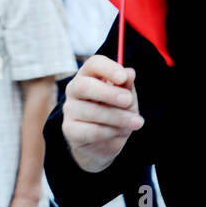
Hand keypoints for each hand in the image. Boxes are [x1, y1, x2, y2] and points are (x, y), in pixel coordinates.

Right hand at [61, 55, 144, 172]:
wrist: (106, 143)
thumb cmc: (116, 113)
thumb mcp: (127, 99)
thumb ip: (127, 86)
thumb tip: (130, 73)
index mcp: (89, 75)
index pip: (93, 63)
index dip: (108, 68)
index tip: (123, 77)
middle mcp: (75, 89)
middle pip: (84, 86)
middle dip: (109, 93)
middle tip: (128, 100)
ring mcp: (70, 109)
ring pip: (91, 111)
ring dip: (118, 117)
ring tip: (136, 122)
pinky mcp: (70, 129)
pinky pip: (91, 130)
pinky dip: (110, 132)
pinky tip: (119, 133)